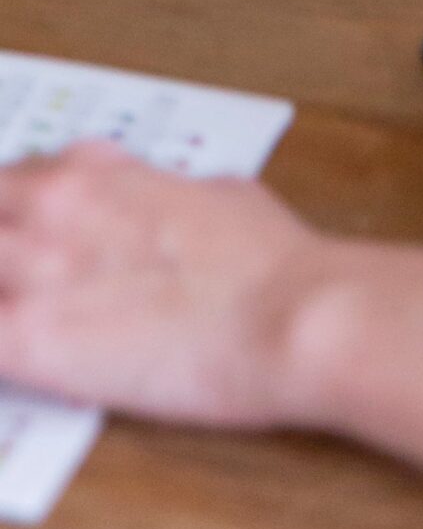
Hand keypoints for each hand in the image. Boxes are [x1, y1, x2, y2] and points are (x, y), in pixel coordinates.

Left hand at [0, 144, 322, 425]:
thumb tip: (162, 211)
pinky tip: (25, 355)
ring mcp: (32, 278)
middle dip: (3, 241)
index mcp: (92, 173)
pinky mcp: (29, 347)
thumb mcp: (214, 193)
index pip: (13, 179)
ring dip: (4, 286)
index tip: (30, 234)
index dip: (19, 211)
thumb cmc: (267, 261)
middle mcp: (50, 212)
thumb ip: (161, 197)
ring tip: (29, 312)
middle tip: (27, 274)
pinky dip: (4, 348)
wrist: (288, 318)